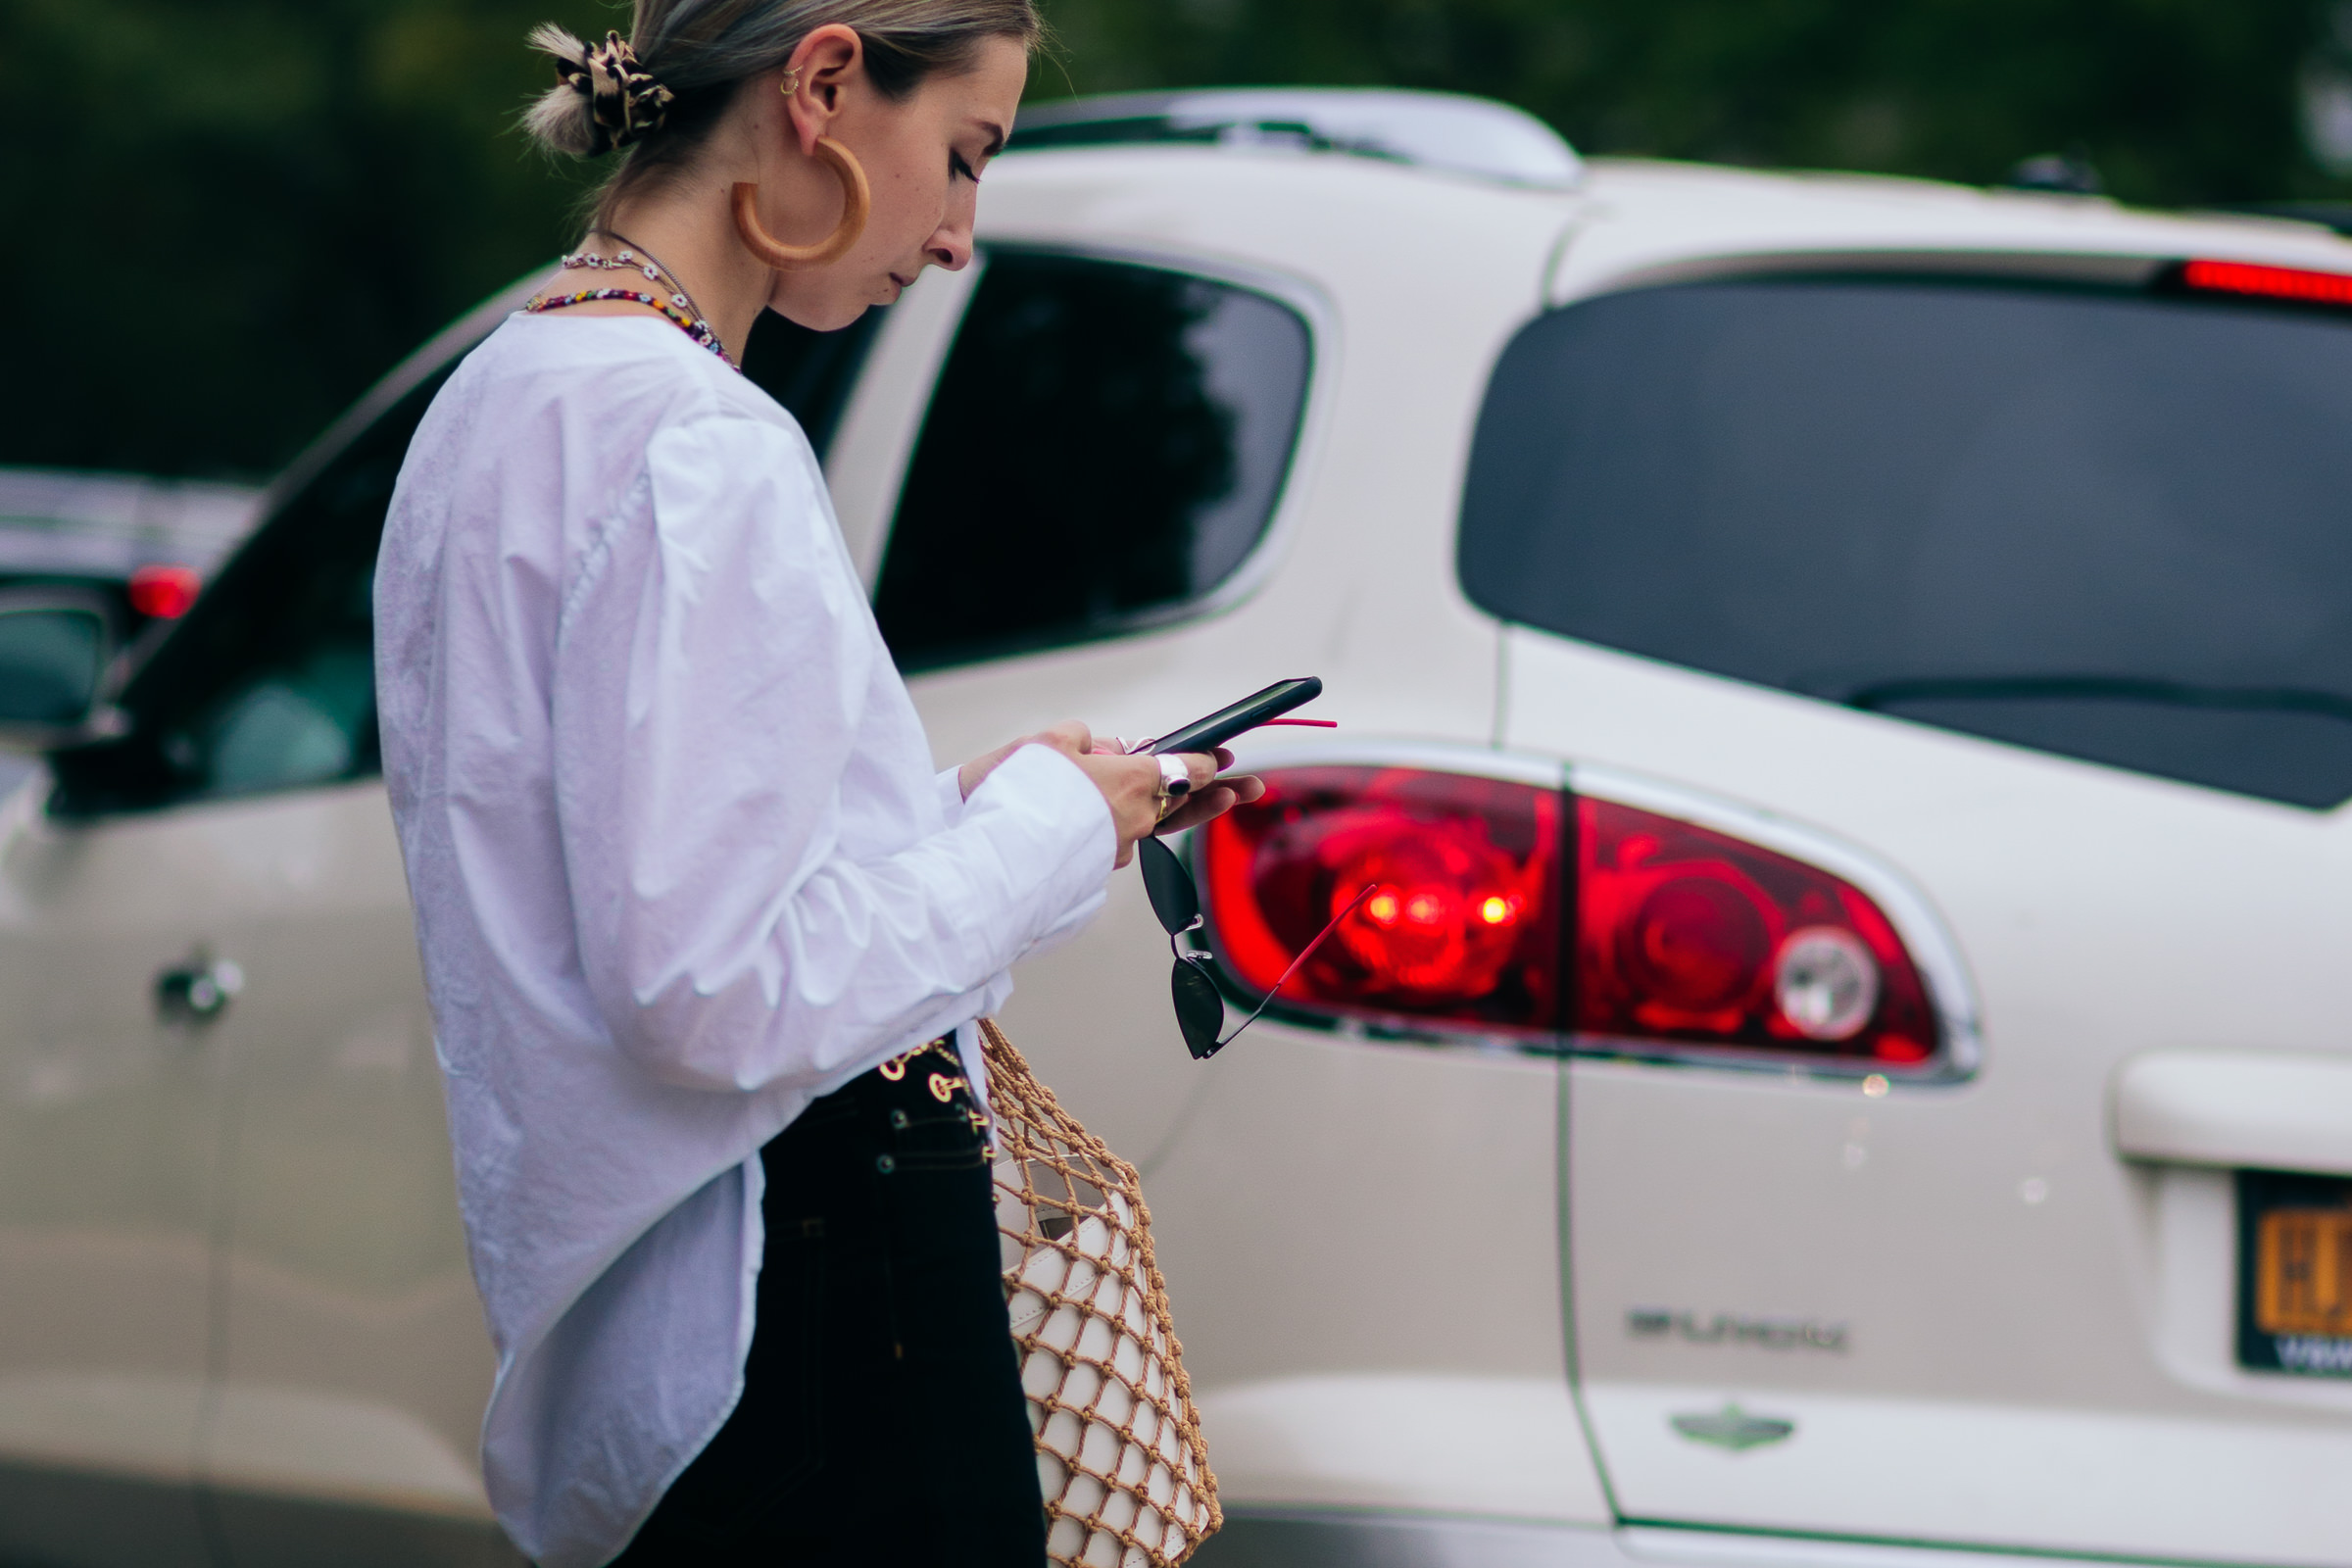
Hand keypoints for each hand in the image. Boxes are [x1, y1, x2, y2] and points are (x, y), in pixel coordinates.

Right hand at [960, 723, 1263, 868]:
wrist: (996, 859)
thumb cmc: (1021, 796)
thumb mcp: (1047, 744)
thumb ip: (1077, 738)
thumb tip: (1091, 747)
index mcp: (1132, 782)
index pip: (1187, 769)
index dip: (1208, 760)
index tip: (1226, 755)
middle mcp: (1134, 819)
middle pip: (1184, 804)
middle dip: (1219, 794)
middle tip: (1251, 788)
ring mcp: (1117, 847)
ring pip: (1149, 822)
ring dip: (1167, 809)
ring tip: (1208, 802)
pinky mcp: (1095, 865)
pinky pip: (1116, 836)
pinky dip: (1117, 823)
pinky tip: (1100, 813)